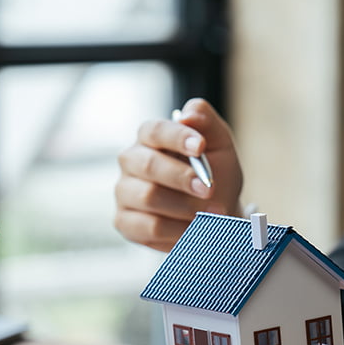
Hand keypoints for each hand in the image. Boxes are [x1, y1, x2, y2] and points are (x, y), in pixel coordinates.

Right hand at [115, 98, 244, 250]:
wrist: (216, 213)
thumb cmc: (215, 174)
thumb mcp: (219, 145)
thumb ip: (206, 122)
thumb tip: (187, 114)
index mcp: (150, 137)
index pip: (155, 130)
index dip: (177, 137)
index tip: (200, 146)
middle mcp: (131, 161)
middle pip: (148, 165)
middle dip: (182, 177)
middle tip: (209, 189)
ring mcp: (124, 192)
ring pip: (149, 197)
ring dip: (185, 207)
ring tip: (211, 213)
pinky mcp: (125, 222)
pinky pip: (150, 227)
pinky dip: (178, 229)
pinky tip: (195, 229)